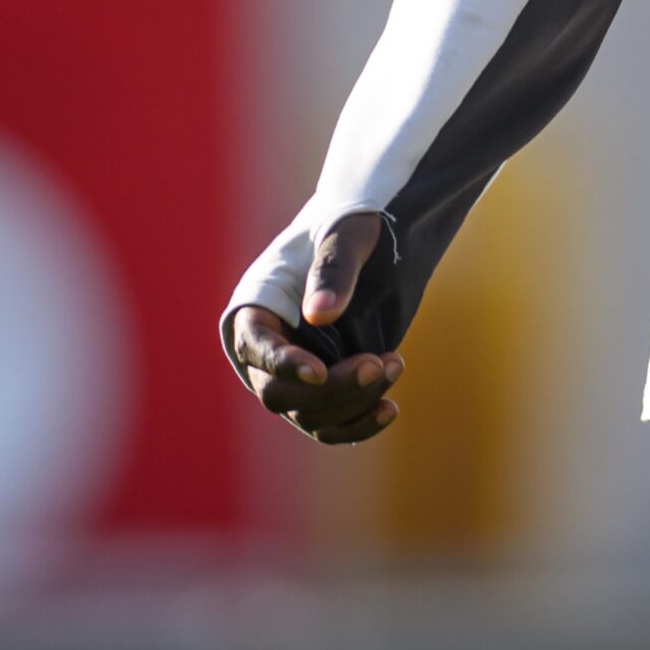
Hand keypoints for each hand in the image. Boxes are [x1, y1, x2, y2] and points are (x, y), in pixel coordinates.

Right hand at [228, 210, 403, 445]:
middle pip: (279, 393)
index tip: (319, 372)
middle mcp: (263, 352)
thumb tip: (320, 314)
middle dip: (331, 388)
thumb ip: (334, 268)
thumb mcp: (347, 234)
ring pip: (307, 414)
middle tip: (380, 362)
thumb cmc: (350, 225)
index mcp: (254, 310)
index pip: (254, 347)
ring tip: (394, 364)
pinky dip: (357, 424)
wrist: (373, 239)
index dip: (282, 364)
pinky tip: (389, 409)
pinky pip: (329, 423)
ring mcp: (291, 376)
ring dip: (353, 402)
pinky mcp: (321, 390)